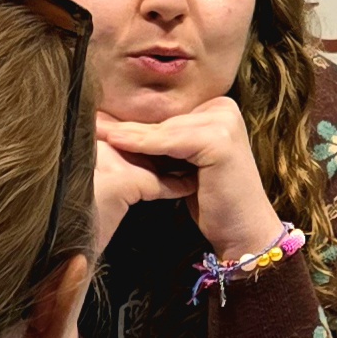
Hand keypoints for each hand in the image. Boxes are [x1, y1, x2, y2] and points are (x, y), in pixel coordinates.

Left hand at [95, 98, 283, 261]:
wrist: (244, 230)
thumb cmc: (213, 200)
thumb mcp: (187, 163)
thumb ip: (167, 142)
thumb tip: (121, 124)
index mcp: (219, 108)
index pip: (168, 113)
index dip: (135, 119)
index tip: (101, 119)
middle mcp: (225, 107)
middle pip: (166, 119)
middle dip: (128, 125)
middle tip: (92, 121)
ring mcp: (225, 121)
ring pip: (164, 129)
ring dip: (128, 134)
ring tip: (96, 131)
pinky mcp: (218, 139)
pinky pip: (169, 141)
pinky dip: (142, 144)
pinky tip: (117, 142)